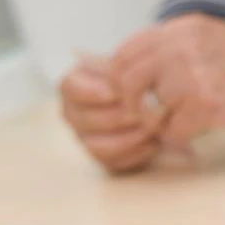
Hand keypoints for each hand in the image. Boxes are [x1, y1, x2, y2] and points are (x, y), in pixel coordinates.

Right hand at [60, 56, 162, 173]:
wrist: (154, 94)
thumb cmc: (137, 74)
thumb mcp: (127, 63)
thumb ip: (121, 69)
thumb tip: (123, 83)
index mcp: (73, 86)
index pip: (69, 88)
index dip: (90, 92)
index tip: (115, 93)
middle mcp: (74, 114)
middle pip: (84, 120)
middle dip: (117, 117)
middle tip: (143, 111)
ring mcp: (86, 138)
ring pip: (97, 146)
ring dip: (128, 138)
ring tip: (152, 128)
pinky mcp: (103, 157)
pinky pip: (114, 162)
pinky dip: (136, 154)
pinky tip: (154, 143)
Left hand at [111, 15, 224, 144]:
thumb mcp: (214, 39)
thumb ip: (176, 52)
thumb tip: (139, 77)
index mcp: (183, 28)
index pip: (124, 54)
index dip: (122, 81)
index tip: (135, 95)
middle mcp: (183, 46)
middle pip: (125, 82)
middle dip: (134, 105)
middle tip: (154, 116)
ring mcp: (194, 74)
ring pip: (149, 109)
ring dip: (162, 123)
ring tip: (187, 121)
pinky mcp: (209, 104)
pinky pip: (173, 131)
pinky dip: (184, 137)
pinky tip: (203, 129)